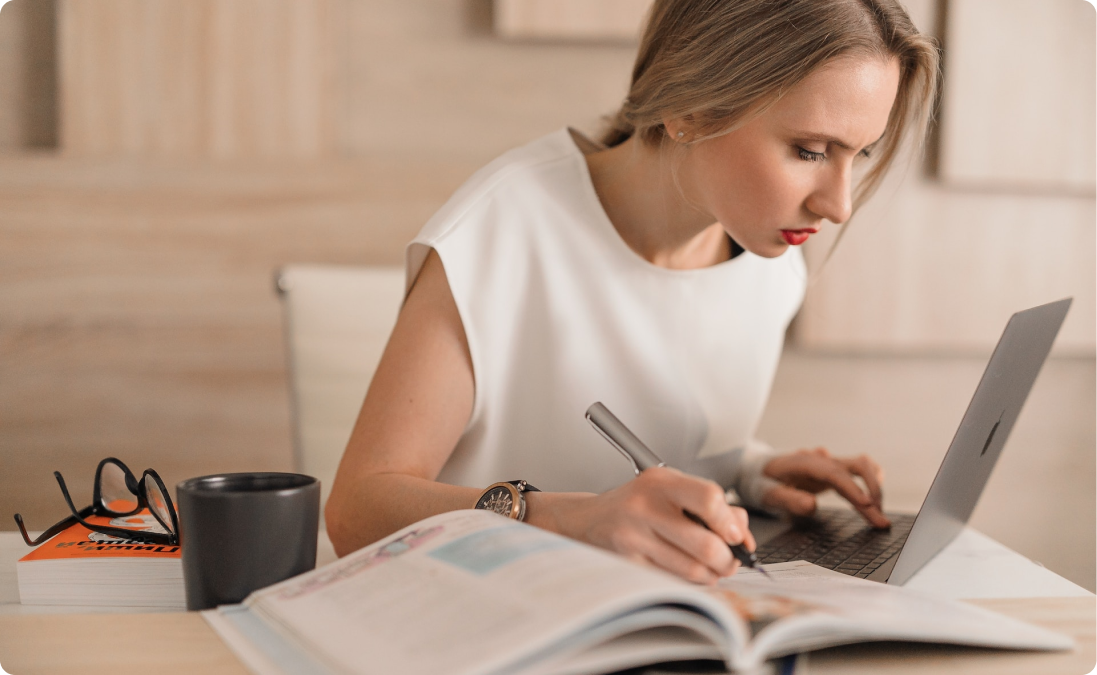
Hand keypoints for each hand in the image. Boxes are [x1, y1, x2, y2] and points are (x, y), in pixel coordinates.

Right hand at [529, 467, 754, 584]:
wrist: (586, 520)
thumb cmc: (636, 504)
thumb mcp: (670, 490)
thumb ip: (710, 504)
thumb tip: (742, 529)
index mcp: (660, 482)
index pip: (709, 499)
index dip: (730, 522)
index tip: (736, 535)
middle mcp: (645, 507)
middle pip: (706, 544)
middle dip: (727, 560)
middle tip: (729, 561)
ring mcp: (633, 537)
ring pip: (692, 570)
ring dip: (711, 575)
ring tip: (710, 569)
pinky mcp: (627, 563)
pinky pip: (672, 580)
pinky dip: (689, 582)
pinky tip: (686, 573)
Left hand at [760, 448, 889, 527]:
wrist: (755, 467)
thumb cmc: (760, 481)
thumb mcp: (765, 493)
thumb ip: (788, 499)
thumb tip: (812, 506)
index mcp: (805, 463)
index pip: (836, 474)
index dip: (854, 489)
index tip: (869, 506)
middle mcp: (822, 459)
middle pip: (858, 466)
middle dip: (873, 491)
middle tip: (880, 520)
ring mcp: (830, 463)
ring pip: (863, 467)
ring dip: (875, 488)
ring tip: (878, 515)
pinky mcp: (833, 470)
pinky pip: (859, 472)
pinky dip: (870, 485)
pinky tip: (873, 503)